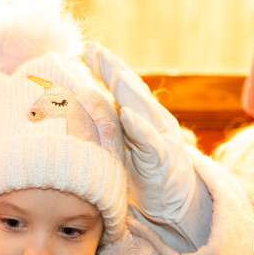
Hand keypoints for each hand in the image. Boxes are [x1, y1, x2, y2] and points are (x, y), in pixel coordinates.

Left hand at [84, 41, 210, 250]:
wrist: (175, 205)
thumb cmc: (144, 174)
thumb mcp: (123, 146)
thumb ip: (108, 125)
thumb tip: (79, 106)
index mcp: (143, 116)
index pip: (122, 86)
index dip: (106, 67)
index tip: (86, 49)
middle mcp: (154, 121)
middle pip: (131, 90)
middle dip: (113, 68)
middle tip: (93, 49)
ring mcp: (161, 139)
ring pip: (143, 110)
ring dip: (126, 90)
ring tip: (111, 72)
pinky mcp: (163, 162)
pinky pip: (151, 143)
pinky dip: (140, 128)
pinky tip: (128, 115)